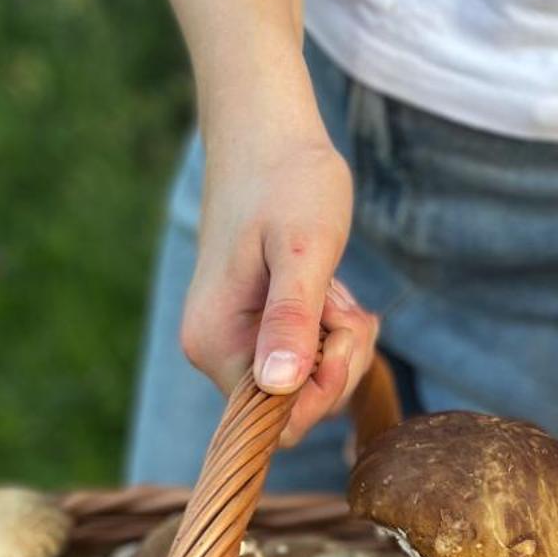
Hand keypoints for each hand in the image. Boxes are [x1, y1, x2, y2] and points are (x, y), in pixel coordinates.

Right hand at [179, 97, 379, 445]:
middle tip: (343, 300)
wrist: (267, 135)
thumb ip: (292, 319)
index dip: (324, 388)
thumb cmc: (287, 181)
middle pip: (298, 407)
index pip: (278, 421)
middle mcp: (214, 352)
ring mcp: (235, 342)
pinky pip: (306, 359)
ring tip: (335, 288)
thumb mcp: (303, 250)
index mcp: (215, 344)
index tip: (340, 326)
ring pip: (309, 383)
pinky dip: (332, 332)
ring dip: (340, 343)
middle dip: (339, 361)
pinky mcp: (255, 330)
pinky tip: (330, 290)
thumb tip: (278, 389)